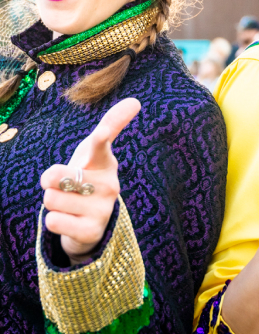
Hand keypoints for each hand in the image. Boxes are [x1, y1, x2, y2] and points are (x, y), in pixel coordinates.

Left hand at [40, 98, 140, 262]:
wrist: (90, 221)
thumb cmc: (88, 176)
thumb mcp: (92, 151)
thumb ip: (109, 125)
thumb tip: (135, 101)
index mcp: (105, 161)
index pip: (101, 144)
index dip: (102, 135)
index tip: (107, 127)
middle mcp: (109, 185)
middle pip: (54, 175)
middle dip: (49, 182)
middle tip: (65, 186)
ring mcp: (102, 209)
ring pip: (51, 199)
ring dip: (53, 202)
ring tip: (69, 204)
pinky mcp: (91, 232)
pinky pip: (53, 221)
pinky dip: (54, 222)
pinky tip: (70, 221)